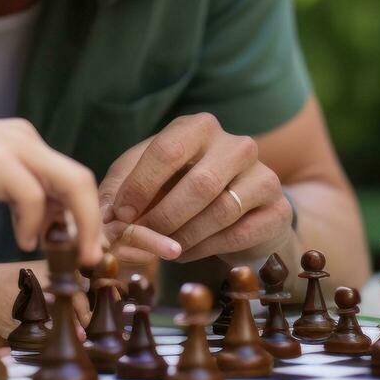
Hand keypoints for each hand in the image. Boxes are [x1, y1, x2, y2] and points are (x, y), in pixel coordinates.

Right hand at [0, 119, 102, 266]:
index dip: (86, 213)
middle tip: (91, 258)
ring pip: (69, 183)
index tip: (85, 246)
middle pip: (81, 178)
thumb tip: (56, 223)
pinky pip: (32, 195)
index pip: (73, 176)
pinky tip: (22, 240)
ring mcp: (12, 146)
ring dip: (75, 225)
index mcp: (27, 140)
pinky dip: (33, 222)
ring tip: (64, 253)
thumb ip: (24, 192)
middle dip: (92, 222)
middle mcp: (25, 137)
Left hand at [98, 113, 291, 263]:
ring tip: (163, 248)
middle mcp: (236, 144)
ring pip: (221, 211)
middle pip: (200, 183)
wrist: (239, 208)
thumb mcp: (146, 180)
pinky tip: (186, 252)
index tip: (121, 215)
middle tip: (142, 238)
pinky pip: (239, 233)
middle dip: (164, 217)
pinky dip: (205, 248)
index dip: (141, 186)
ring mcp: (263, 175)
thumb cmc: (180, 187)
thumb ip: (120, 191)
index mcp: (198, 127)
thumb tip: (101, 215)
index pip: (169, 150)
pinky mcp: (278, 208)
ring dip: (184, 237)